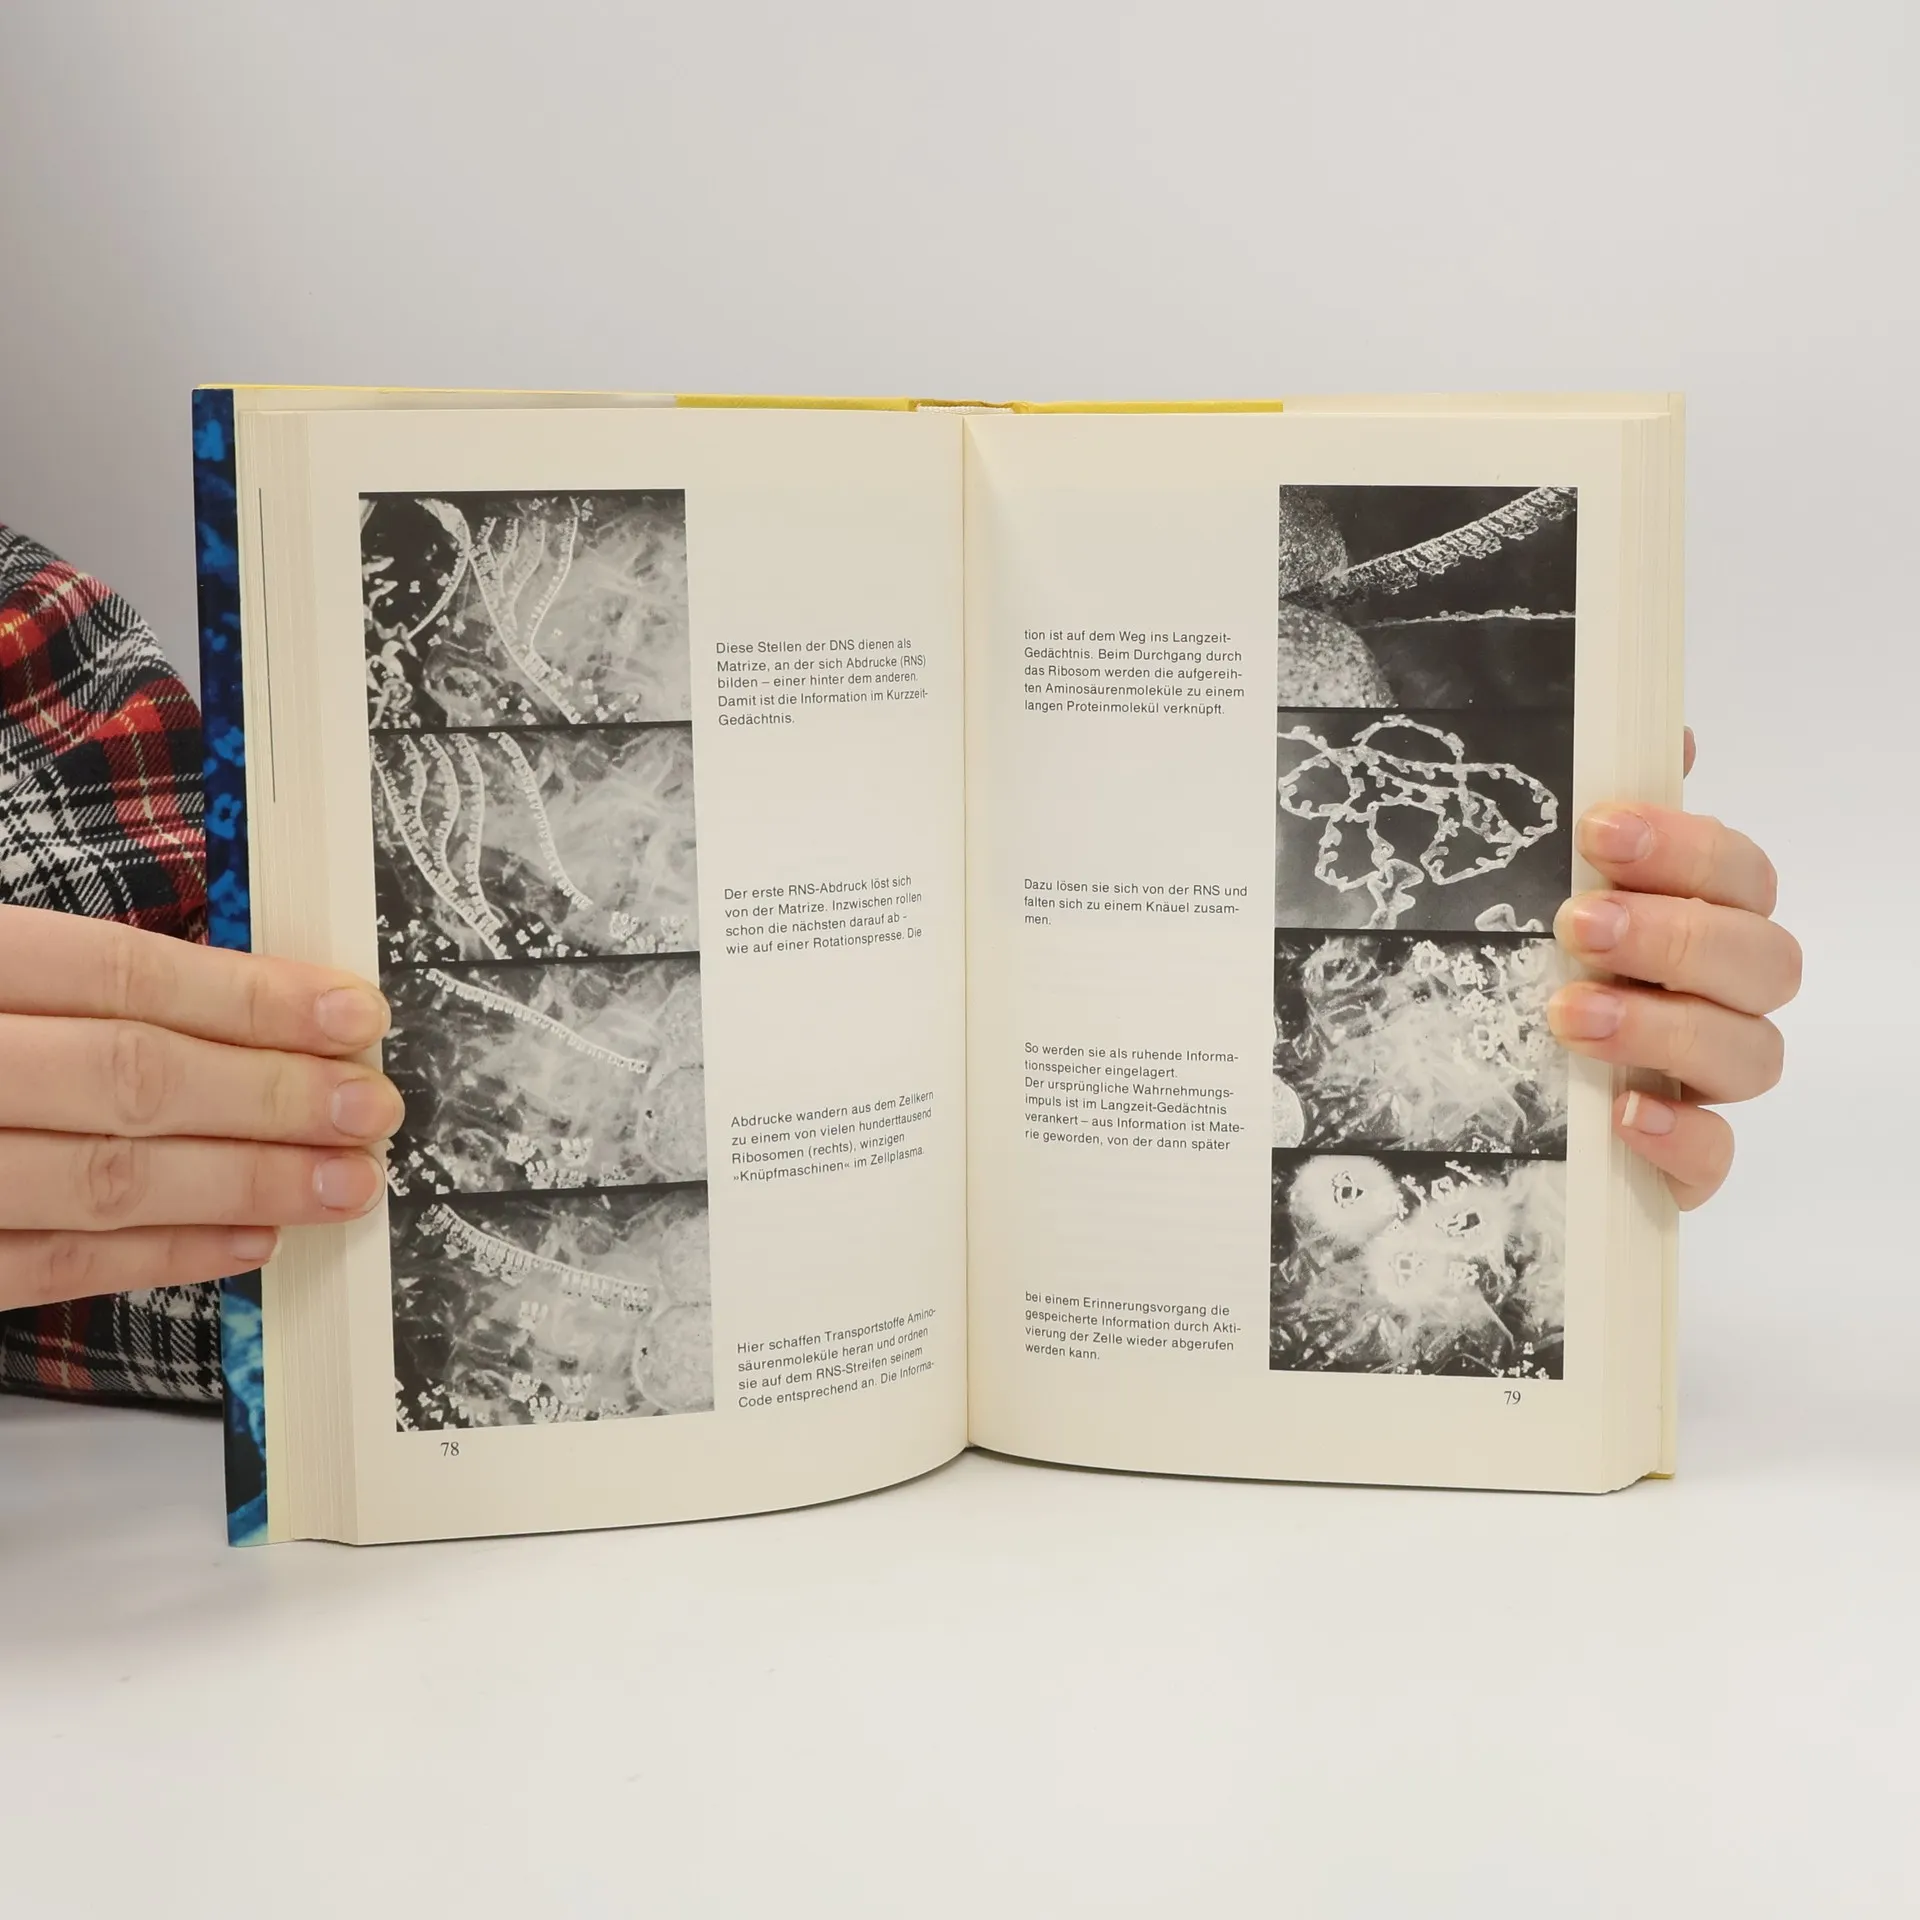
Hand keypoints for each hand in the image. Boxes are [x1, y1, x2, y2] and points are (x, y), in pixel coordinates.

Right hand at [0, 905, 401, 1308]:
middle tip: (372, 1108)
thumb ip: (96, 986)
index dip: (254, 998)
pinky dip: (164, 1254)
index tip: (355, 1014)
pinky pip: (55, 1266)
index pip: (125, 974)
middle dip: (273, 1095)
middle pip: (133, 1078)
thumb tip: (266, 1004)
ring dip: (248, 1182)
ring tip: (345, 1181)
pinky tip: (254, 1239)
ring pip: (108, 1179)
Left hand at [1549, 732, 1799, 1208]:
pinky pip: (1715, 1157)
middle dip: (1675, 936)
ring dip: (1667, 1028)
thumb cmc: (1506, 968)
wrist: (1454, 1092)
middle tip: (1577, 926)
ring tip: (1570, 1015)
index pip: (1738, 872)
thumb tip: (1668, 732)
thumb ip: (1592, 813)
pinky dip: (1678, 1136)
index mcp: (1695, 918)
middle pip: (1763, 959)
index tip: (1596, 832)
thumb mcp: (1520, 883)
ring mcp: (1702, 1083)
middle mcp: (1715, 998)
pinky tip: (1618, 1113)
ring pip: (1751, 1053)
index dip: (1684, 846)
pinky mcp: (1678, 1161)